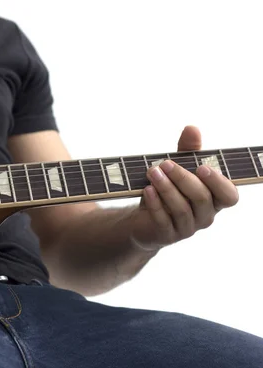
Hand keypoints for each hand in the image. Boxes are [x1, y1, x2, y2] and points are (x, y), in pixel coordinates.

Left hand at [130, 126, 238, 250]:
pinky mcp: (167, 235)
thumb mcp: (178, 168)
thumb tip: (192, 128)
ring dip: (166, 188)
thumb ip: (187, 150)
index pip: (229, 196)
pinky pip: (163, 220)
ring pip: (181, 209)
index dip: (219, 183)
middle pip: (201, 198)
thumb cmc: (168, 189)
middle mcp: (204, 215)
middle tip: (165, 163)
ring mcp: (187, 228)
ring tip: (152, 172)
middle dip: (183, 178)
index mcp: (214, 199)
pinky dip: (155, 204)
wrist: (143, 219)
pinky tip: (147, 190)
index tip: (202, 167)